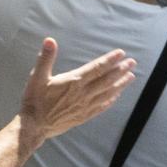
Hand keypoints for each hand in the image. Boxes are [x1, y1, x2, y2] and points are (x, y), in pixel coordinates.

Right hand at [18, 38, 135, 149]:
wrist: (34, 126)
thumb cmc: (35, 101)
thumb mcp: (38, 77)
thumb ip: (45, 58)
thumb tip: (50, 40)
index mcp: (74, 82)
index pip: (97, 68)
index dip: (110, 60)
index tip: (121, 53)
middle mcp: (83, 94)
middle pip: (107, 80)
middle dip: (121, 70)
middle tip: (132, 62)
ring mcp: (85, 106)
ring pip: (107, 93)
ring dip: (120, 84)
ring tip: (131, 77)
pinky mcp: (83, 116)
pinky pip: (101, 107)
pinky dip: (111, 100)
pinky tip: (117, 96)